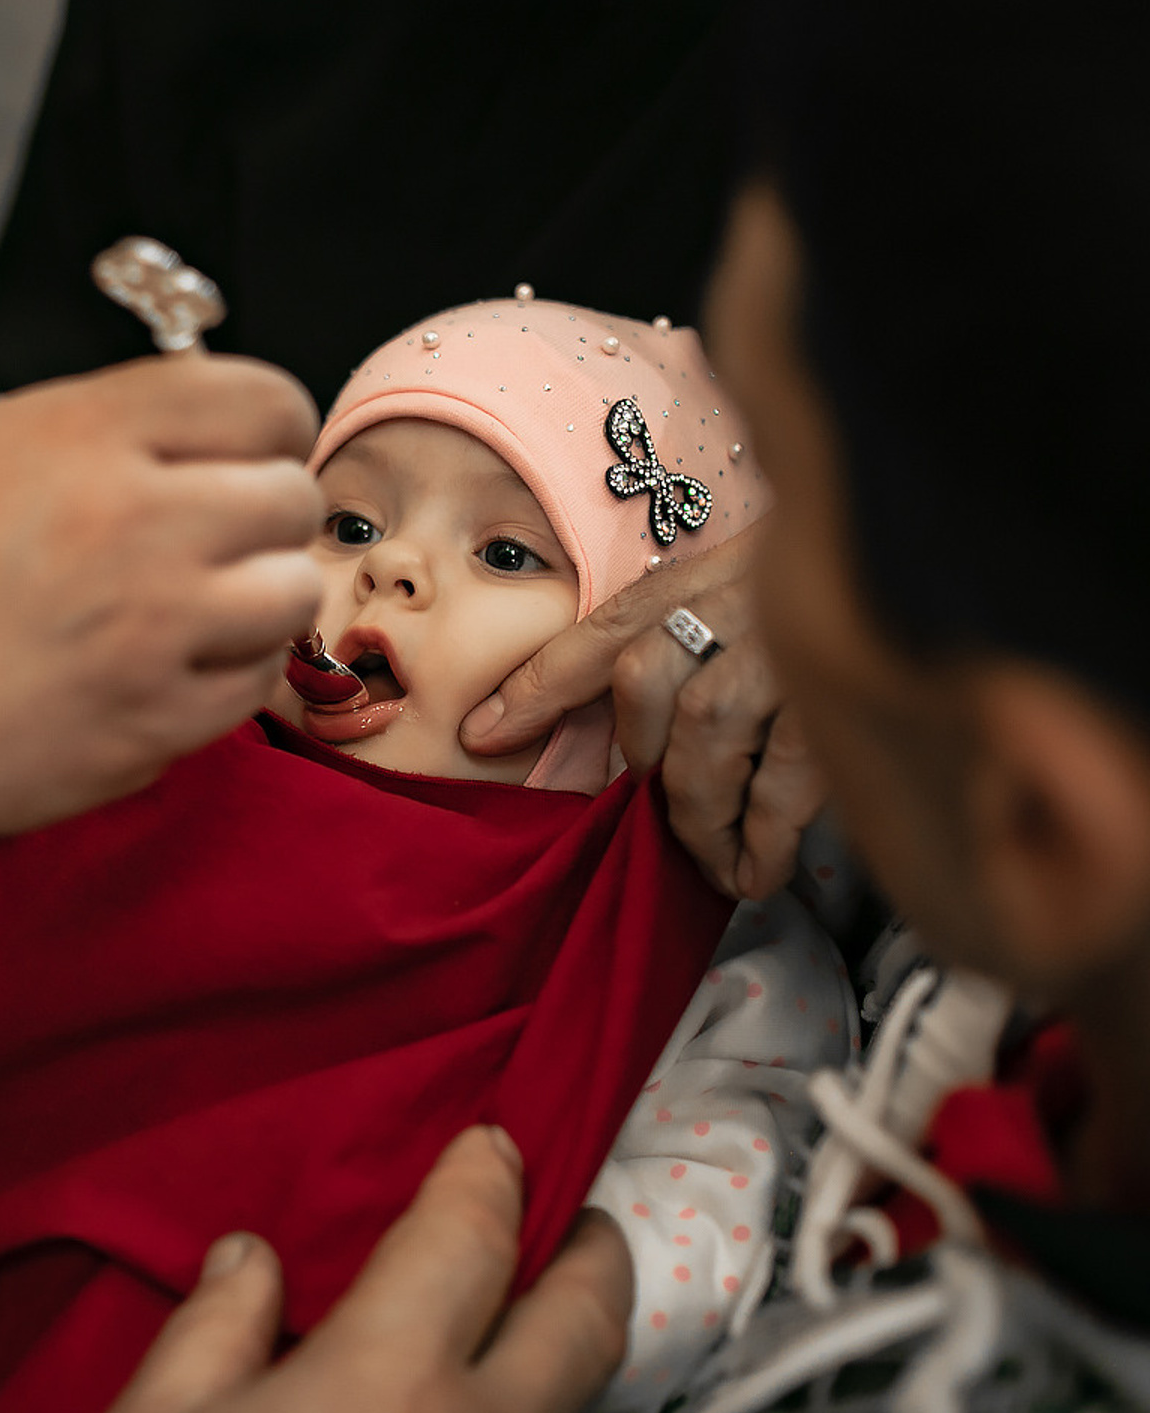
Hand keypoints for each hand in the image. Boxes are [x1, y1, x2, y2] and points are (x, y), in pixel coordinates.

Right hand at [0, 355, 322, 839]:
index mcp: (88, 435)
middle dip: (266, 513)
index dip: (272, 427)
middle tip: (222, 539)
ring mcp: (152, 631)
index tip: (254, 454)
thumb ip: (114, 426)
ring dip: (260, 597)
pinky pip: (254, 684)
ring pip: (292, 592)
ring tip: (203, 609)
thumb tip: (218, 437)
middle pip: (291, 494)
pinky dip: (229, 673)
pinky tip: (172, 668)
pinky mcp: (152, 723)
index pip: (262, 397)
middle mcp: (135, 522)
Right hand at [74, 1129, 632, 1412]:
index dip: (487, 1171)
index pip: (471, 1233)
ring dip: (548, 1367)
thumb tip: (251, 1259)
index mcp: (390, 1374)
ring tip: (497, 1359)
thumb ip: (210, 1328)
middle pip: (588, 1310)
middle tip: (579, 1218)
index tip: (494, 1141)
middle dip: (593, 1244)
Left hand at [459, 530, 824, 897]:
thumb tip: (618, 731)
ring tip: (710, 864)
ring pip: (709, 740)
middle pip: (647, 690)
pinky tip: (758, 872)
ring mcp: (789, 648)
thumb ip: (680, 637)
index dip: (535, 686)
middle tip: (663, 821)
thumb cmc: (827, 581)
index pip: (598, 633)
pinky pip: (788, 779)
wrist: (935, 540)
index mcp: (700, 578)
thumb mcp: (743, 584)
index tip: (477, 735)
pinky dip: (764, 835)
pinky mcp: (845, 697)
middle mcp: (736, 605)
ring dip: (698, 816)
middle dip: (646, 768)